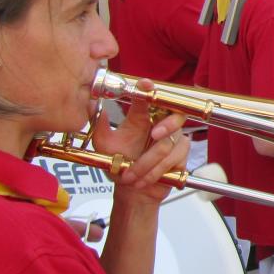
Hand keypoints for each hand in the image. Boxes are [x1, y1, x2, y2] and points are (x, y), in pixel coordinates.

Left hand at [91, 81, 188, 202]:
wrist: (132, 189)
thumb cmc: (121, 165)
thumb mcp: (104, 146)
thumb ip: (99, 126)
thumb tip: (92, 105)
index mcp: (142, 119)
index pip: (148, 99)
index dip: (148, 90)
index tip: (146, 84)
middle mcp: (161, 125)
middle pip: (175, 115)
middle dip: (167, 125)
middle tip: (155, 134)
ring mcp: (173, 140)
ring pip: (167, 146)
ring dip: (146, 164)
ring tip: (131, 176)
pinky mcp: (181, 155)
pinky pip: (173, 160)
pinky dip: (155, 172)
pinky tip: (143, 179)